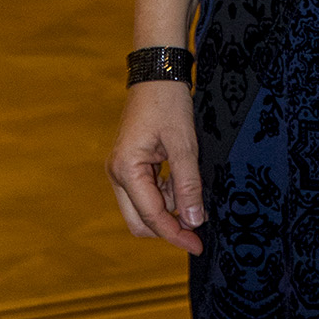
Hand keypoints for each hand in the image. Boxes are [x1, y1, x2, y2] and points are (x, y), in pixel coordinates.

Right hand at [106, 82, 204, 254]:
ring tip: (192, 183)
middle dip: (170, 226)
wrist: (158, 72)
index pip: (152, 216)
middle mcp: (118, 174)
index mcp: (126, 170)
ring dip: (170, 206)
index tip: (198, 246)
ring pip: (145, 207)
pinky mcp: (131, 165)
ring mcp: (122, 170)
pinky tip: (182, 177)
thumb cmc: (168, 102)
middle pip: (141, 220)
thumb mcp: (185, 144)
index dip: (176, 234)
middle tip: (200, 229)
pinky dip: (167, 193)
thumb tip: (194, 221)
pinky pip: (147, 192)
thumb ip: (188, 184)